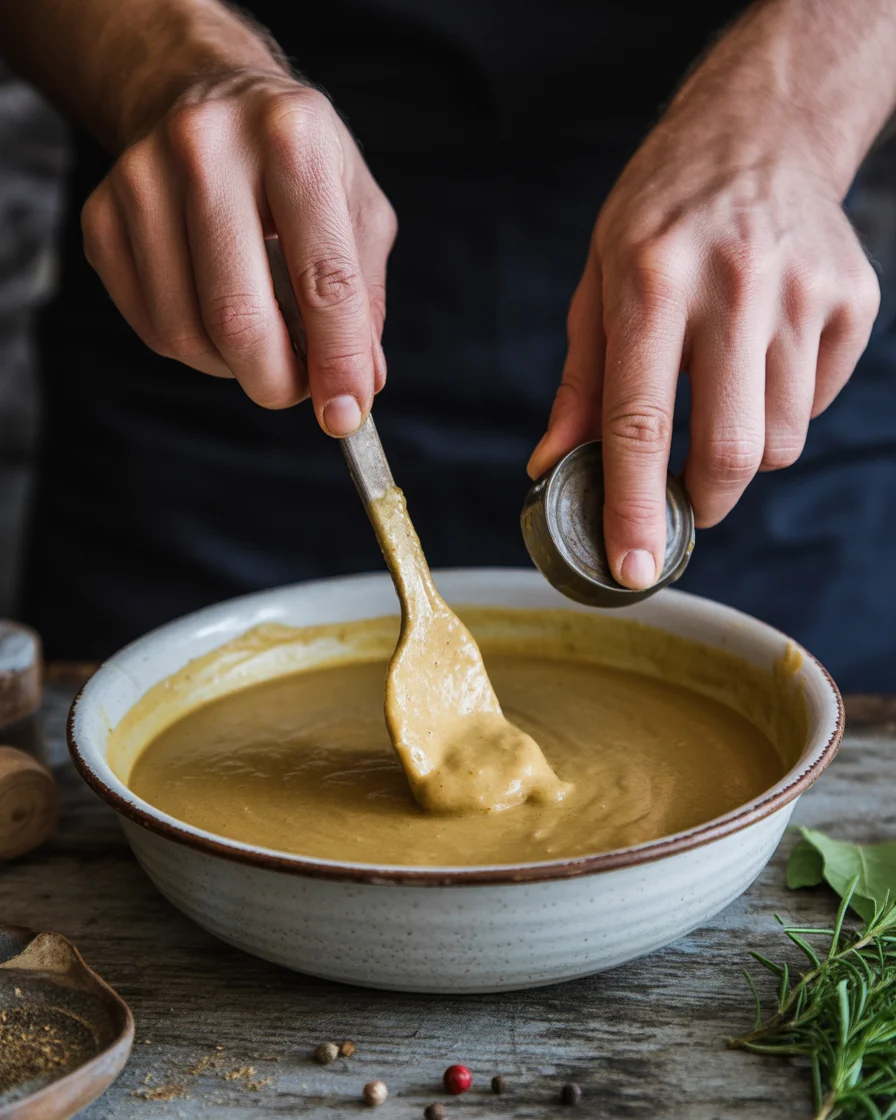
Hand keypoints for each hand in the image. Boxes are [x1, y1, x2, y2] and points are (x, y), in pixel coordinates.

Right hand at [81, 71, 396, 433]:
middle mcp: (207, 147)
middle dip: (277, 381)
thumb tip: (359, 385)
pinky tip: (216, 318)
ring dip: (234, 367)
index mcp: (292, 137)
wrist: (207, 97)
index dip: (339, 362)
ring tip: (263, 342)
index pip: (323, 280)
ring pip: (187, 333)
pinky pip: (151, 326)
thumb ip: (363, 297)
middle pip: (239, 318)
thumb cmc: (296, 161)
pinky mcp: (102, 215)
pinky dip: (194, 349)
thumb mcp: (357, 208)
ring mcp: (141, 179)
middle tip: (297, 390)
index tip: (348, 416)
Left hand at [528, 9, 882, 590]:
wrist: (760, 130)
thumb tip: (552, 465)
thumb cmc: (661, 211)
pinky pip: (817, 403)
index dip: (632, 506)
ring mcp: (803, 291)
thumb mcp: (596, 279)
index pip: (640, 421)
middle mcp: (734, 285)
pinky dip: (784, 408)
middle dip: (701, 502)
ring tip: (719, 399)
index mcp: (651, 280)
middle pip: (731, 450)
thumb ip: (579, 382)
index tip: (630, 569)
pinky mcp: (853, 298)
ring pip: (781, 439)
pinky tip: (760, 360)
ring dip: (743, 453)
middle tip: (681, 506)